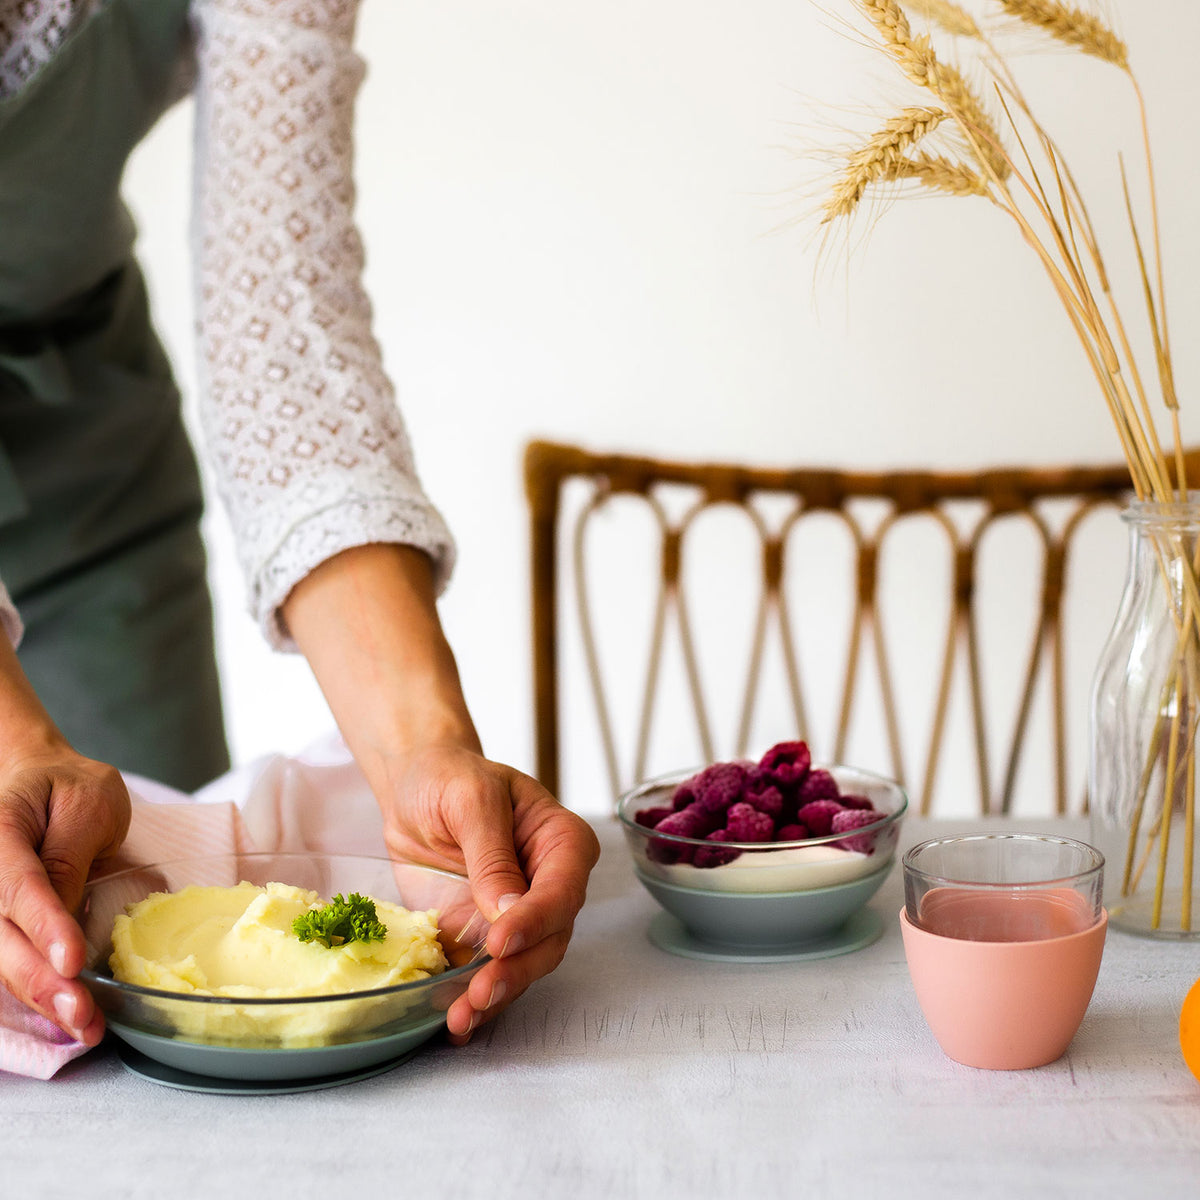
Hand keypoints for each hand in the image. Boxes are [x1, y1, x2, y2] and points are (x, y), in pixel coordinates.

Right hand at [0, 744, 129, 1044]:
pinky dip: (36, 993)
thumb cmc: (69, 789)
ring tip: (84, 1026)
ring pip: (2, 959)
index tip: (71, 961)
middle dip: (40, 980)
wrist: (40, 780)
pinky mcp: (0, 925)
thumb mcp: (88, 804)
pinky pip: (9, 963)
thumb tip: (66, 913)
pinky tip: (67, 1018)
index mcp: (0, 832)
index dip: (44, 926)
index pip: (20, 886)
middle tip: (82, 1014)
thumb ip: (71, 855)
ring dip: (40, 997)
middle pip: (1, 936)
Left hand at [379, 743, 598, 1042]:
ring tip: (462, 1017)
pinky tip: (455, 1023)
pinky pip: (486, 974)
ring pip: (523, 966)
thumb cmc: (451, 778)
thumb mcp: (471, 798)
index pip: (562, 889)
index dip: (536, 920)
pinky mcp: (482, 937)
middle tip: (481, 991)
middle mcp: (548, 886)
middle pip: (550, 939)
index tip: (500, 941)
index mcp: (562, 843)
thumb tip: (506, 910)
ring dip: (496, 994)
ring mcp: (517, 917)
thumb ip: (490, 852)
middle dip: (517, 970)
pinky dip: (472, 1002)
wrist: (414, 788)